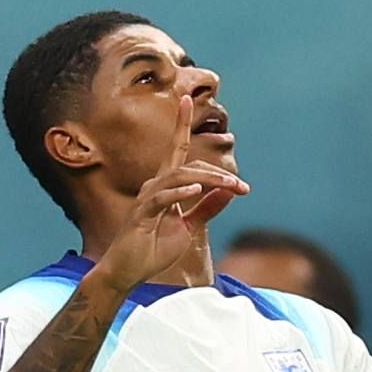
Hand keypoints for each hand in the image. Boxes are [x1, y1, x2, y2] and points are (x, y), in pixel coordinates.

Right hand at [93, 96, 249, 292]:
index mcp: (165, 187)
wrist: (128, 273)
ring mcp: (146, 200)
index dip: (180, 125)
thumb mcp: (188, 228)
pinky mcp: (141, 216)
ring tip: (230, 186)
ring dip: (207, 180)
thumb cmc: (153, 250)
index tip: (186, 99)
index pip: (176, 151)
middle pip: (187, 165)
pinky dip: (179, 192)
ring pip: (177, 176)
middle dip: (217, 174)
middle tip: (243, 187)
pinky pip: (161, 198)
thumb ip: (206, 208)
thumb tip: (227, 192)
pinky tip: (195, 191)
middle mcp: (154, 187)